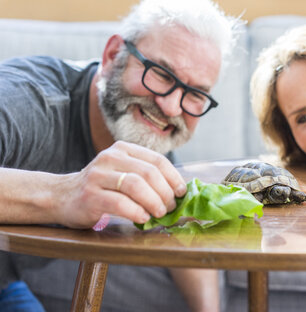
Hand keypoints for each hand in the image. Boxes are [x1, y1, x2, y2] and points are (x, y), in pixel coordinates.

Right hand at [56, 141, 186, 227]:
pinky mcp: (90, 195)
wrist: (62, 196)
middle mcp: (110, 158)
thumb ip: (145, 176)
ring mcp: (98, 175)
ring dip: (153, 202)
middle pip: (149, 173)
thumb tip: (179, 191)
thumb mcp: (122, 172)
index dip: (173, 177)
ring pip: (136, 186)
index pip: (157, 160)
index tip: (181, 192)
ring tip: (159, 213)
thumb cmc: (101, 187)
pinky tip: (143, 218)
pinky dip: (136, 212)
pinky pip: (120, 203)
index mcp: (123, 149)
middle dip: (165, 192)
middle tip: (170, 207)